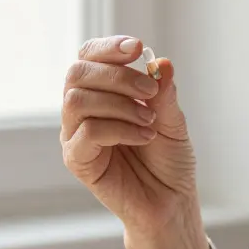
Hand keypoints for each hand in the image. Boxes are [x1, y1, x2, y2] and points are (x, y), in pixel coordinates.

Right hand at [61, 36, 198, 234]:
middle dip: (117, 75)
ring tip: (149, 120)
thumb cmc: (168, 160)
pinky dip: (119, 128)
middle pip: (78, 73)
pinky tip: (143, 136)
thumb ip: (163, 93)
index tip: (137, 48)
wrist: (170, 201)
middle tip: (150, 92)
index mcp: (101, 93)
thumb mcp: (172, 120)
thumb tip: (161, 63)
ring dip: (119, 104)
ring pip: (77, 100)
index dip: (108, 47)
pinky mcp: (77, 161)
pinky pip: (86, 133)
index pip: (89, 57)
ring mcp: (75, 135)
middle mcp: (82, 111)